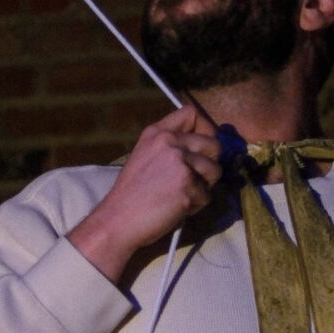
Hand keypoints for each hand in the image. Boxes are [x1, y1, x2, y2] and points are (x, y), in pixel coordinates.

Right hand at [68, 105, 221, 283]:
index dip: (204, 128)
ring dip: (204, 186)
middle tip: (193, 179)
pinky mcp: (188, 185)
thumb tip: (204, 147)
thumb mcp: (145, 156)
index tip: (201, 146)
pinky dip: (196, 205)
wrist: (117, 220)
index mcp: (157, 132)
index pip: (192, 112)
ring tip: (181, 195)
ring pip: (215, 170)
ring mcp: (180, 162)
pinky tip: (176, 208)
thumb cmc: (131, 193)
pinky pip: (208, 195)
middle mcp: (170, 142)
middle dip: (209, 163)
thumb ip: (171, 146)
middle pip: (214, 144)